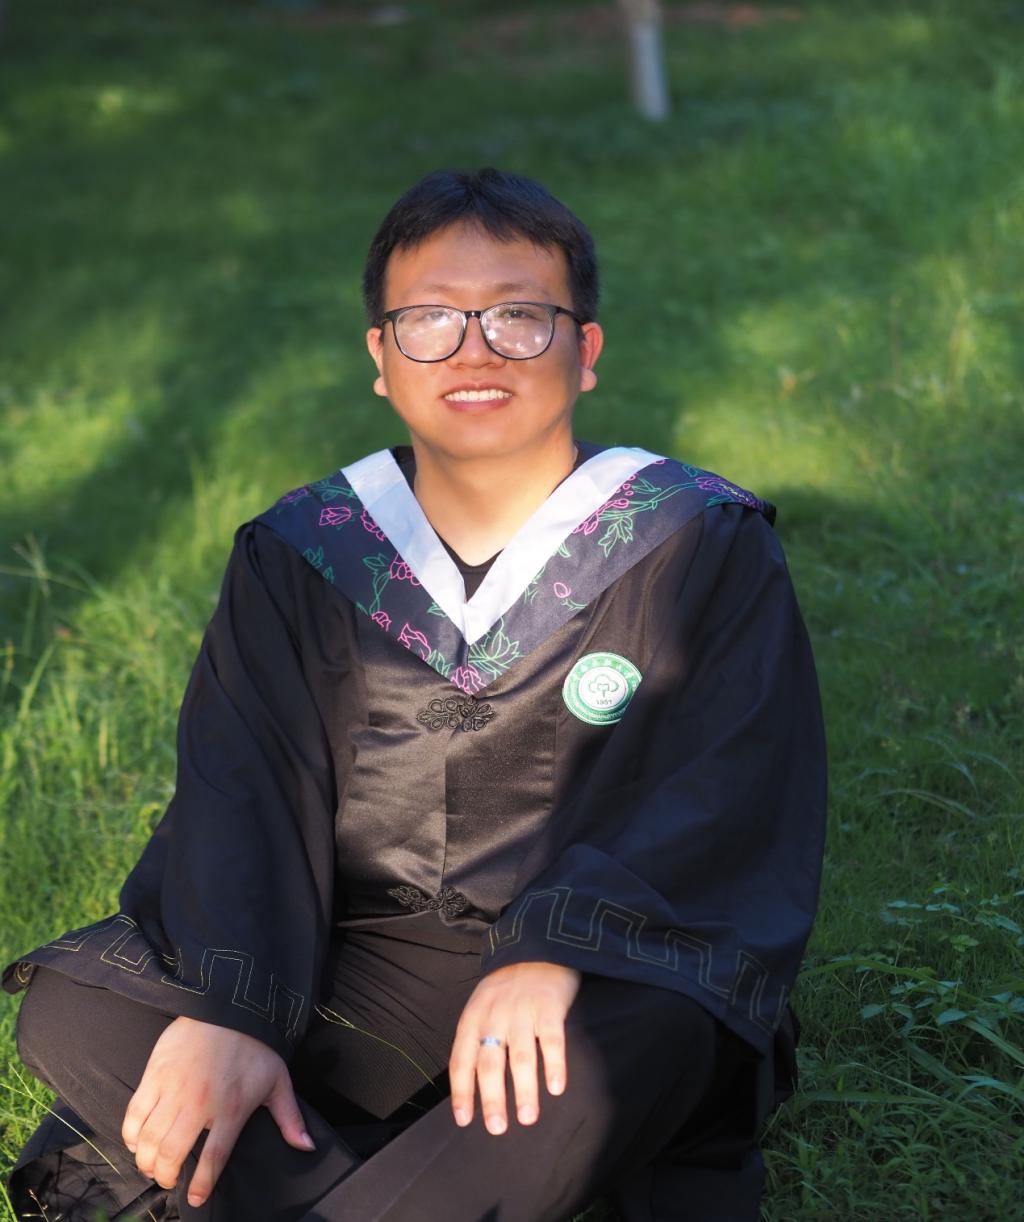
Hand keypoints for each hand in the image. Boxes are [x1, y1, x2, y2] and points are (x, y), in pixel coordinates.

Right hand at [121, 1015, 314, 1207]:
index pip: (212, 1159)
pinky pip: (134, 1114)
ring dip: (147, 1161)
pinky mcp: (154, 1076)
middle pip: (171, 1155)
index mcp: (231, 1110)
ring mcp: (173, 1090)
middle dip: (166, 1176)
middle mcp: (199, 1105)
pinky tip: (136, 1142)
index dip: (202, 1185)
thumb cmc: (254, 1046)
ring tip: (152, 1165)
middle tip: (168, 1179)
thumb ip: (290, 1118)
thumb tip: (307, 1147)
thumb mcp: (278, 1080)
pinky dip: (131, 1135)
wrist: (228, 1006)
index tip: (196, 1198)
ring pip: (149, 1140)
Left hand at [449, 962, 580, 1135]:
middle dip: (492, 1099)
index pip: (461, 1060)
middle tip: (497, 1128)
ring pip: (521, 1058)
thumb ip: (478, 1036)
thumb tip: (475, 1083)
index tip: (464, 1120)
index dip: (461, 1092)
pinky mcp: (549, 1007)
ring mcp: (522, 1011)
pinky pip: (552, 1041)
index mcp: (473, 1017)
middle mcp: (494, 1016)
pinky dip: (554, 1066)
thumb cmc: (508, 985)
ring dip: (524, 1091)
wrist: (537, 944)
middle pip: (490, 1064)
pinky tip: (556, 1088)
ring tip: (528, 1118)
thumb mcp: (482, 1004)